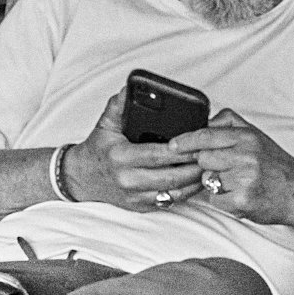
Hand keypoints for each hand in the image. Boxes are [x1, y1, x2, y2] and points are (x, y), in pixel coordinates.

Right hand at [60, 90, 208, 212]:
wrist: (82, 178)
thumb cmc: (98, 148)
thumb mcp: (105, 123)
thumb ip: (119, 104)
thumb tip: (131, 87)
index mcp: (121, 157)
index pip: (157, 155)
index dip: (180, 150)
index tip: (197, 143)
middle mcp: (128, 180)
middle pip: (171, 176)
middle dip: (194, 166)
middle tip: (211, 154)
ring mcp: (135, 197)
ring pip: (174, 193)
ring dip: (194, 182)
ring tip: (209, 168)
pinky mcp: (141, 208)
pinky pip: (170, 202)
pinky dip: (186, 192)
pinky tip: (196, 181)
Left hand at [172, 108, 293, 228]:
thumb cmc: (277, 165)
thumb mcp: (256, 135)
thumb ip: (229, 125)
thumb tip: (203, 123)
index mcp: (247, 137)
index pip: (206, 135)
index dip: (185, 141)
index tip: (172, 145)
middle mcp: (245, 155)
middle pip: (203, 158)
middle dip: (209, 166)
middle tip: (226, 170)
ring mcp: (244, 179)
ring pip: (208, 180)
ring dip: (216, 185)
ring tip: (238, 184)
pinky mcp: (243, 200)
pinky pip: (216, 200)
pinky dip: (224, 201)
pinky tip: (240, 196)